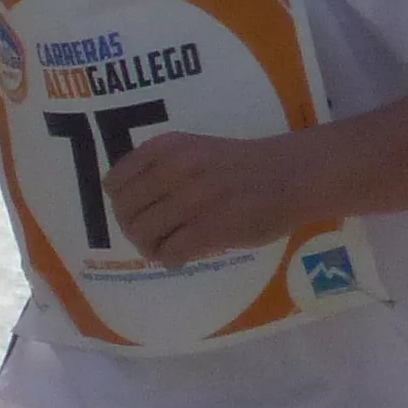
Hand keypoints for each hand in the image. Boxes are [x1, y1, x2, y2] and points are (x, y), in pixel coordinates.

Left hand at [102, 127, 313, 267]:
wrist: (292, 175)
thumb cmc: (243, 165)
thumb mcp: (195, 150)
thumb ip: (162, 168)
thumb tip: (130, 204)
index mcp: (167, 147)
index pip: (115, 182)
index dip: (121, 204)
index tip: (137, 212)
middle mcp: (174, 169)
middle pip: (125, 213)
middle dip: (134, 229)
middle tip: (153, 236)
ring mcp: (192, 199)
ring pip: (143, 234)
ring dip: (151, 248)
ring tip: (169, 247)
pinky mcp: (210, 227)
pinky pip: (170, 252)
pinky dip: (172, 259)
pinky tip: (184, 255)